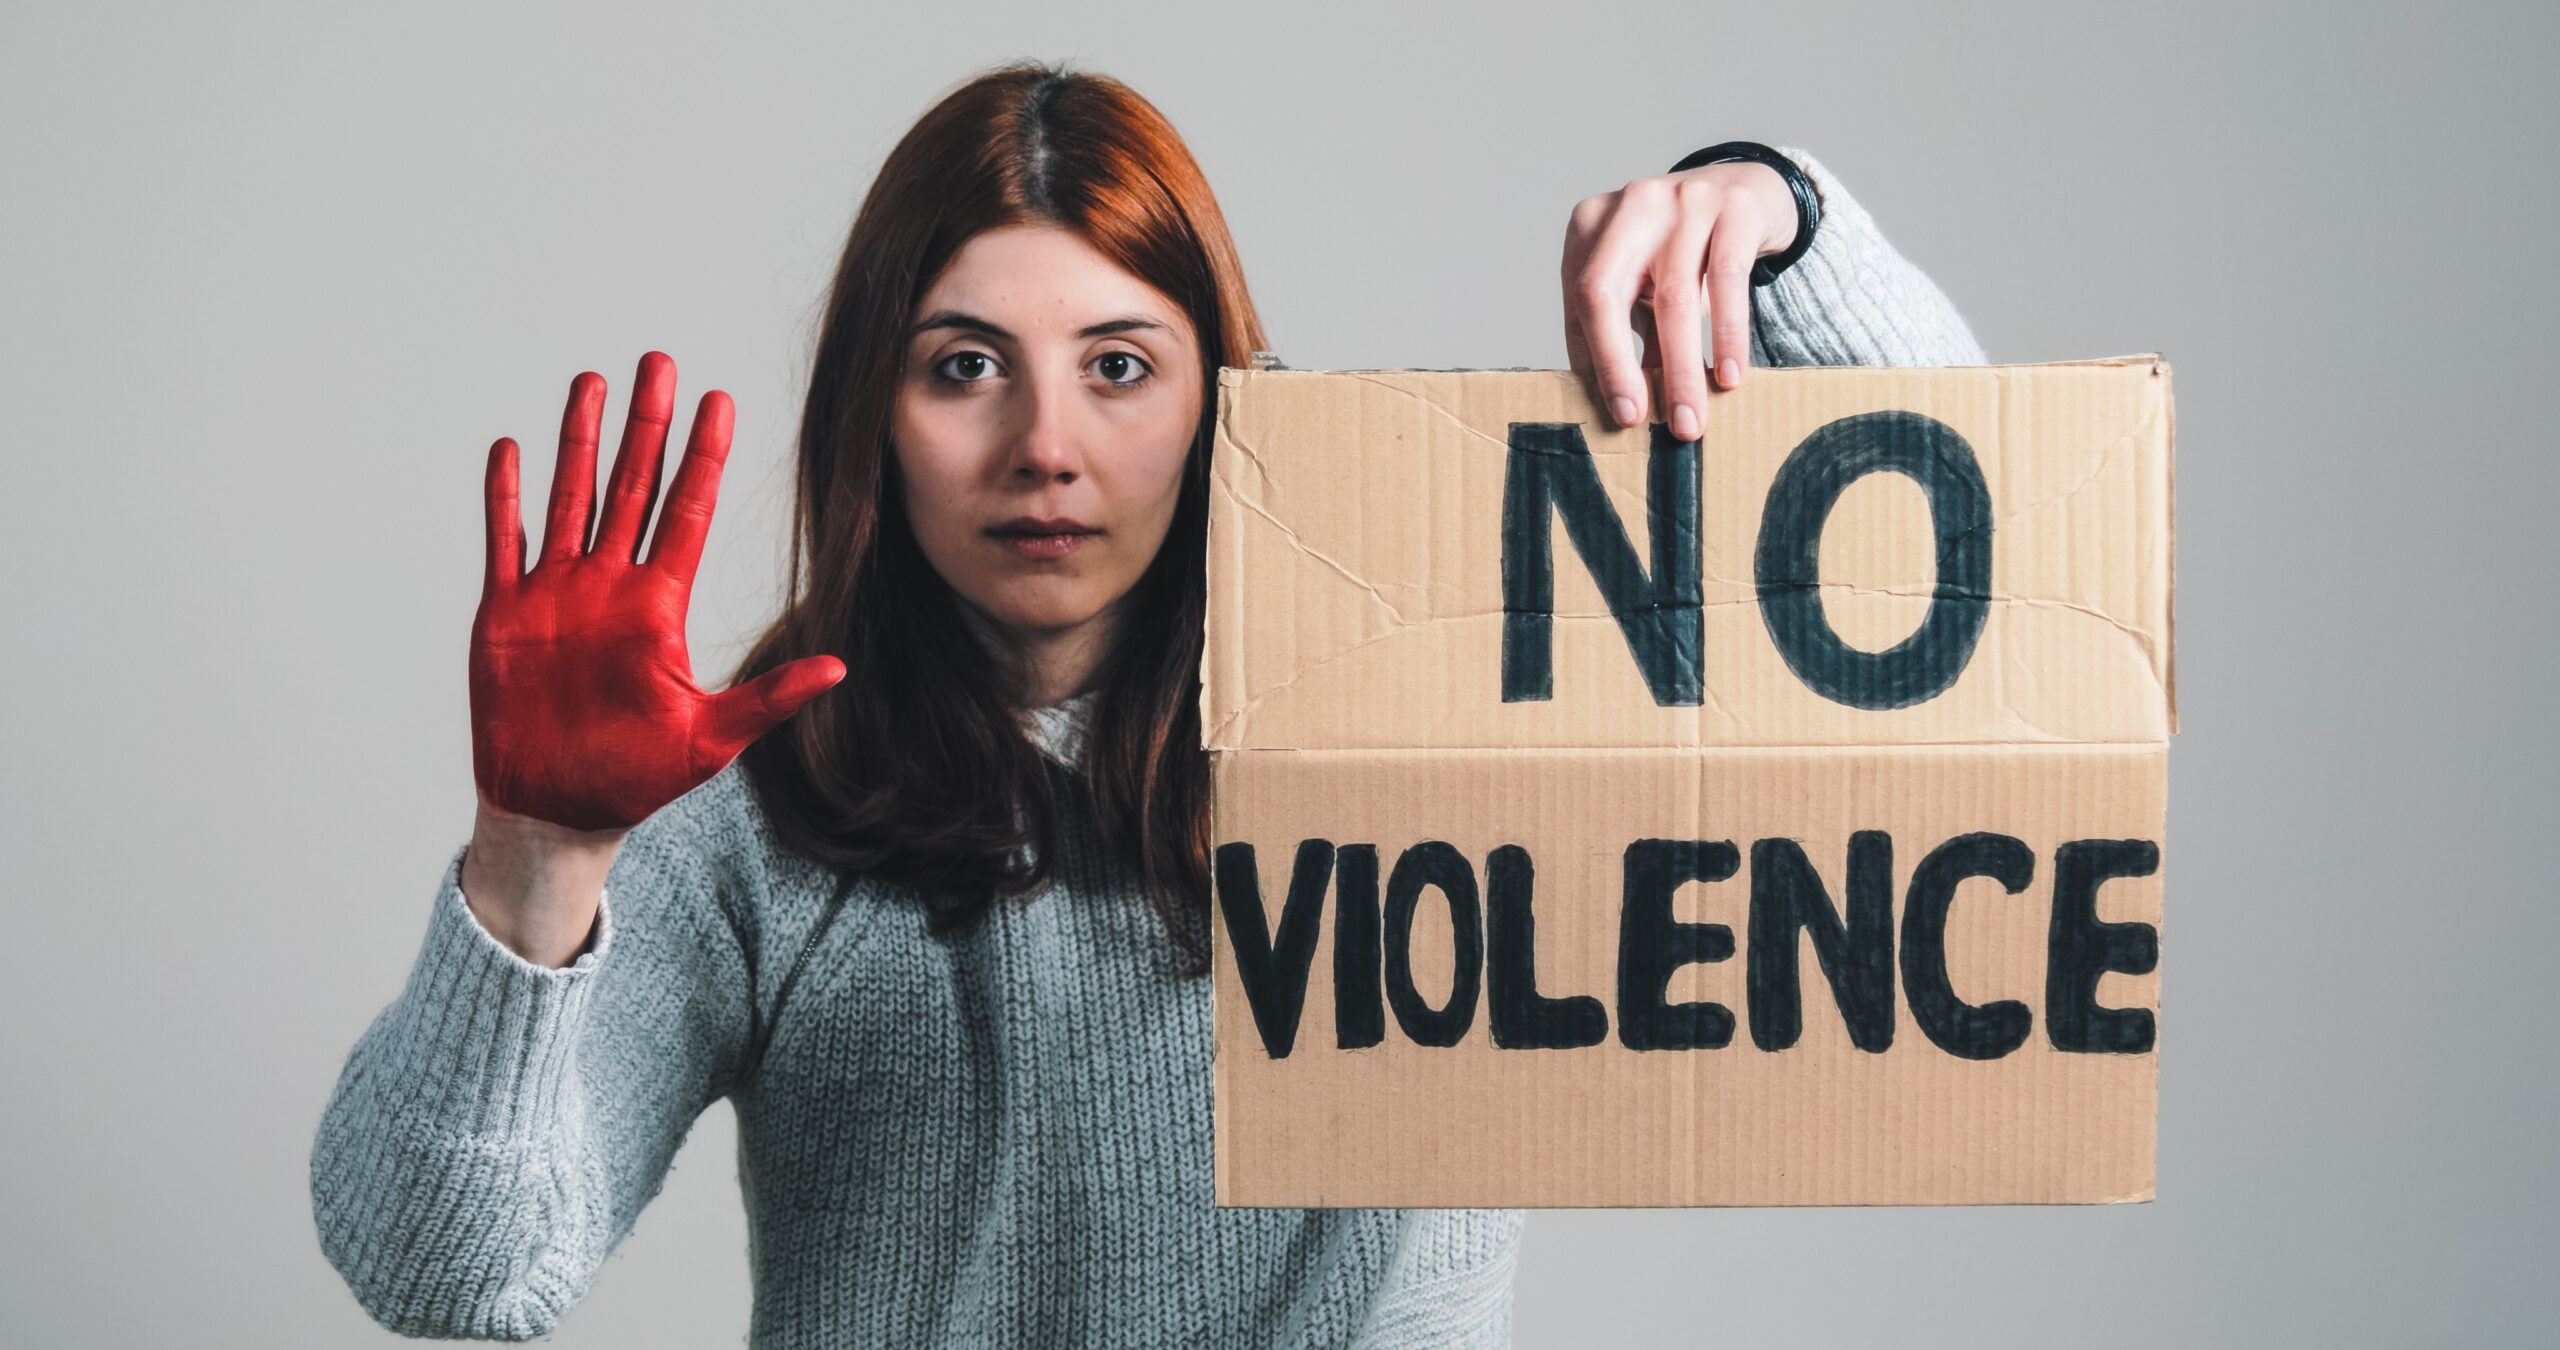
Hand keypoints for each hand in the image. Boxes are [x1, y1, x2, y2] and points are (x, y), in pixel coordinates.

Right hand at [470, 351, 845, 832]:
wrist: (558, 810)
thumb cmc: (635, 780)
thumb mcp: (713, 738)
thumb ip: (770, 698)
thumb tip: (838, 669)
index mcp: (658, 607)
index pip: (685, 512)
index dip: (702, 456)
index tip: (719, 402)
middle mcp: (610, 587)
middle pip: (631, 486)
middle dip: (646, 425)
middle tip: (659, 362)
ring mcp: (556, 594)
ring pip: (570, 498)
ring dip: (579, 442)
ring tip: (591, 383)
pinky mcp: (506, 612)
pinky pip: (506, 541)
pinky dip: (506, 497)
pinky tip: (512, 449)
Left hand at [1561, 160, 1800, 439]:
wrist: (1749, 188)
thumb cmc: (1682, 248)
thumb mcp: (1643, 280)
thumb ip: (1628, 331)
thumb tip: (1622, 407)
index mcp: (1591, 224)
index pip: (1579, 302)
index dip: (1594, 361)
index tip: (1616, 412)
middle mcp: (1631, 206)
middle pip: (1606, 294)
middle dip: (1618, 367)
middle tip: (1638, 422)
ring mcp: (1682, 200)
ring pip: (1673, 298)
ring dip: (1681, 369)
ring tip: (1690, 420)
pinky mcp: (1735, 208)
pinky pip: (1728, 281)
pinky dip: (1727, 335)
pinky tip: (1729, 376)